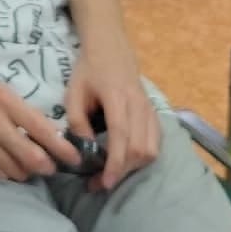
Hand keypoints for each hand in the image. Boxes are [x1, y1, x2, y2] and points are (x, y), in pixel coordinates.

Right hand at [0, 59, 78, 182]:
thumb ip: (22, 112)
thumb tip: (49, 135)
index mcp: (5, 101)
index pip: (43, 130)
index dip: (63, 148)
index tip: (76, 158)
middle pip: (33, 158)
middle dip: (47, 167)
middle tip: (51, 167)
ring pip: (16, 170)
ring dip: (27, 172)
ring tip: (27, 166)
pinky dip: (7, 175)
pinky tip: (8, 168)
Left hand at [64, 59, 159, 190]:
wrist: (111, 48)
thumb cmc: (89, 70)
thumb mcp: (74, 92)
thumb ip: (77, 120)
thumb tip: (85, 149)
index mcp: (117, 97)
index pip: (120, 135)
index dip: (115, 162)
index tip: (105, 182)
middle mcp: (138, 105)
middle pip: (139, 148)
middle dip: (121, 171)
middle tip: (100, 183)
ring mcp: (150, 109)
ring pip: (152, 149)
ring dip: (134, 167)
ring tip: (113, 173)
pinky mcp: (155, 113)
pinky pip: (157, 142)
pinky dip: (145, 157)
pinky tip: (128, 161)